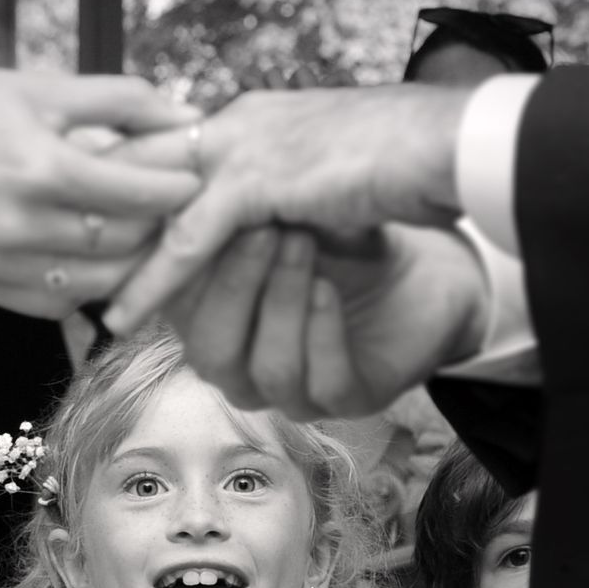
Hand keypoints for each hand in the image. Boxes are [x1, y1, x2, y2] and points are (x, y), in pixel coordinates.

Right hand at [0, 66, 201, 316]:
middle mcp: (19, 226)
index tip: (198, 175)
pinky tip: (99, 259)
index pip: (137, 194)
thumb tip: (189, 117)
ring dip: (131, 265)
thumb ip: (121, 102)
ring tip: (148, 235)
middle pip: (124, 244)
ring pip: (97, 284)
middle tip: (182, 208)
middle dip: (162, 226)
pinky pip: (57, 304)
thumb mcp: (39, 87)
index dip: (178, 188)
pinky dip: (87, 286)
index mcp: (39, 168)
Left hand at [102, 83, 473, 331]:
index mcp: (252, 117)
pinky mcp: (263, 180)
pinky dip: (154, 278)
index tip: (82, 220)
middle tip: (49, 255)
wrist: (451, 145)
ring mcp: (247, 146)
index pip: (167, 146)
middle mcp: (238, 123)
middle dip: (97, 213)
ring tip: (73, 294)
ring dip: (112, 252)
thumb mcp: (328, 171)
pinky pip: (190, 238)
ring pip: (155, 204)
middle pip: (143, 167)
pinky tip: (125, 311)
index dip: (124, 185)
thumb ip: (284, 187)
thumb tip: (270, 221)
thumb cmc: (405, 162)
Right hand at [162, 222, 491, 419]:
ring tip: (302, 241)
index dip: (180, 272)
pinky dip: (321, 332)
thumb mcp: (278, 211)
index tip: (202, 210)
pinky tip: (329, 290)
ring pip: (266, 371)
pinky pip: (322, 382)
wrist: (431, 259)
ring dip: (280, 303)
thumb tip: (157, 188)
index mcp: (216, 328)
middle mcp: (248, 370)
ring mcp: (299, 392)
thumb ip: (219, 212)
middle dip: (233, 287)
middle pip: (210, 353)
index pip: (174, 314)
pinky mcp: (352, 399)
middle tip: (259, 226)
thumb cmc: (344, 233)